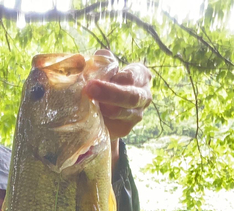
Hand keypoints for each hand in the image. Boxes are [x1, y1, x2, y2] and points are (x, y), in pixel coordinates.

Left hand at [85, 49, 151, 167]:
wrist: (105, 108)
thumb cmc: (106, 82)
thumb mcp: (105, 68)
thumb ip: (104, 60)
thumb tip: (99, 58)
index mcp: (141, 76)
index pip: (131, 76)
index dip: (114, 78)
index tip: (96, 79)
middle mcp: (144, 96)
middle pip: (131, 96)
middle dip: (110, 93)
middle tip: (89, 89)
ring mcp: (136, 114)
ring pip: (122, 112)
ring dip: (104, 108)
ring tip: (89, 104)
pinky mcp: (125, 129)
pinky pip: (113, 125)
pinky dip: (101, 120)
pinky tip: (91, 116)